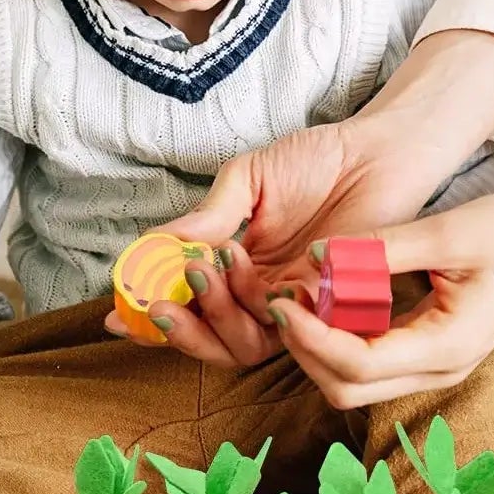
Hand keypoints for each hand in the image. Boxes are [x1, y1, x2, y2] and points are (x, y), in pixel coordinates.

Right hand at [108, 117, 449, 364]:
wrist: (377, 151)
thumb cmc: (316, 160)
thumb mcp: (249, 178)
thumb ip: (209, 214)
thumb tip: (156, 245)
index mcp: (237, 270)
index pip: (189, 309)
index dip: (152, 319)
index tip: (117, 316)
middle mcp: (262, 296)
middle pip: (213, 340)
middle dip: (182, 326)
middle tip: (164, 298)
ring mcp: (294, 305)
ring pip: (244, 343)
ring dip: (215, 312)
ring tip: (208, 264)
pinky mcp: (328, 308)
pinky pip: (287, 327)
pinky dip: (258, 304)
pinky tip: (245, 264)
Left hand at [268, 187, 493, 406]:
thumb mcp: (448, 231)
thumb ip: (380, 248)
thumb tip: (317, 257)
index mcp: (445, 347)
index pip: (356, 363)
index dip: (309, 336)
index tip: (280, 300)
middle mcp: (438, 371)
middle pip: (345, 388)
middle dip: (302, 350)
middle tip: (277, 301)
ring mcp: (434, 369)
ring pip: (353, 383)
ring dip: (314, 349)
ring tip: (292, 299)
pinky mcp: (429, 356)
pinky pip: (369, 365)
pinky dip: (336, 342)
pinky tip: (322, 303)